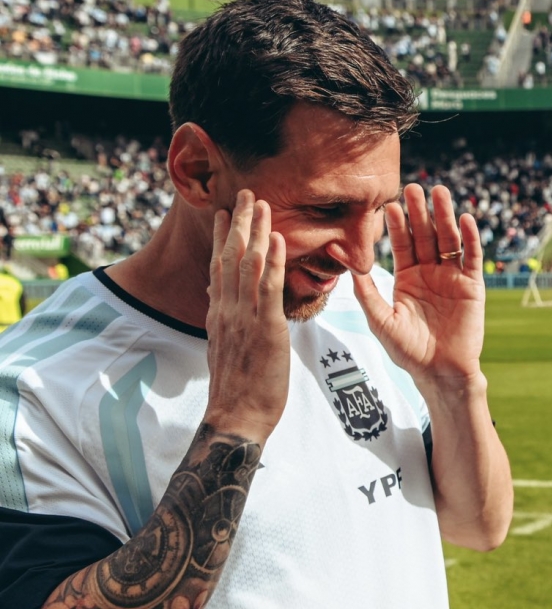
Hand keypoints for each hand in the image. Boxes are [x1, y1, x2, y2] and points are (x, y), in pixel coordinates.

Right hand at [204, 191, 289, 445]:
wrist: (236, 415)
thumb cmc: (236, 388)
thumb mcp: (223, 347)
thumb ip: (222, 319)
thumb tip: (217, 300)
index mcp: (220, 314)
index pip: (219, 267)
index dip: (222, 238)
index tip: (223, 213)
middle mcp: (228, 309)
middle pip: (231, 257)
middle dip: (239, 223)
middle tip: (245, 193)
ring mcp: (245, 317)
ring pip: (249, 266)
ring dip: (256, 232)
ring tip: (261, 204)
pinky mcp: (266, 328)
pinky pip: (270, 289)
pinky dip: (274, 262)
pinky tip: (277, 239)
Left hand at [353, 184, 484, 385]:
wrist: (440, 372)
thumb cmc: (408, 351)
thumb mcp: (380, 319)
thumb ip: (364, 289)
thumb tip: (341, 257)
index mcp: (408, 278)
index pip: (402, 245)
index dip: (397, 225)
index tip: (388, 205)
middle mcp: (431, 273)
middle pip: (425, 235)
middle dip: (420, 212)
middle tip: (412, 187)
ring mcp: (452, 278)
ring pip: (449, 240)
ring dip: (445, 216)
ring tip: (439, 192)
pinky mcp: (473, 286)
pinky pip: (472, 257)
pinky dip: (470, 238)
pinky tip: (465, 219)